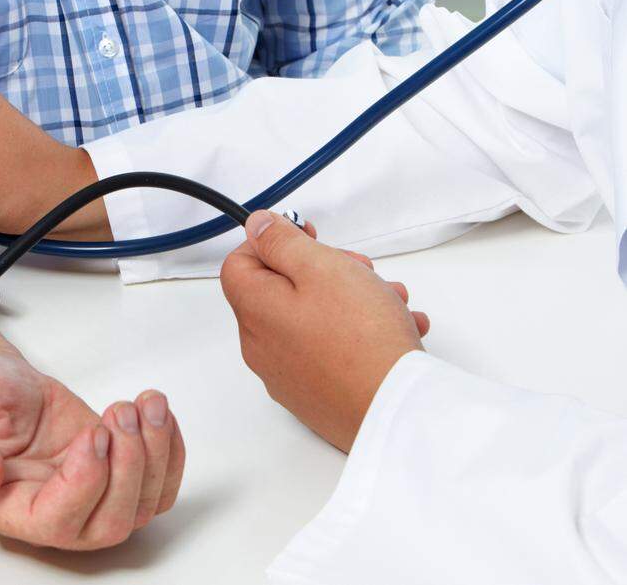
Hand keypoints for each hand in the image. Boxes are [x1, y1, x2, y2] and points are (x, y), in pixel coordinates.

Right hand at [0, 346, 184, 548]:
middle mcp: (49, 508)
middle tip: (120, 415)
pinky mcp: (109, 465)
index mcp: (4, 505)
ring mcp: (85, 489)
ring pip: (142, 505)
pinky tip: (156, 414)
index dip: (85, 484)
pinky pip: (157, 481)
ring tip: (143, 405)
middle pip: (109, 523)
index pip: (56, 522)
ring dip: (155, 454)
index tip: (92, 434)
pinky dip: (171, 451)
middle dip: (130, 469)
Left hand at [219, 211, 428, 452]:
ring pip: (311, 319)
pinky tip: (396, 330)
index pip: (240, 264)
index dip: (273, 243)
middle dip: (323, 271)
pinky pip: (328, 351)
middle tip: (361, 270)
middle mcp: (262, 347)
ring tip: (389, 301)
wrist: (397, 410)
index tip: (309, 238)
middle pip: (279, 290)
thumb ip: (283, 242)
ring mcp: (288, 375)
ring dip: (350, 300)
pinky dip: (357, 334)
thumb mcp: (321, 267)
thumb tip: (256, 227)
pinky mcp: (315, 396)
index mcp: (255, 312)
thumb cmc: (362, 338)